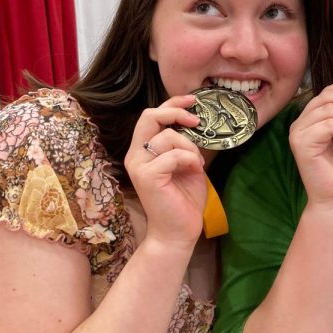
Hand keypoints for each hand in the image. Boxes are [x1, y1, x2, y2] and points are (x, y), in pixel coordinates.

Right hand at [124, 95, 206, 250]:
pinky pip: (173, 155)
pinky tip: (195, 172)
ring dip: (190, 147)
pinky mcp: (147, 176)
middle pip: (149, 116)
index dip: (172, 103)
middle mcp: (135, 155)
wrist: (178, 232)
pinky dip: (190, 159)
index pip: (152, 116)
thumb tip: (196, 124)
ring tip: (197, 164)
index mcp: (142, 151)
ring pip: (167, 136)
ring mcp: (138, 165)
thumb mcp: (187, 164)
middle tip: (196, 120)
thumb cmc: (184, 200)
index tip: (194, 100)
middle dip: (176, 111)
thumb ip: (185, 145)